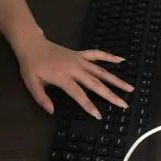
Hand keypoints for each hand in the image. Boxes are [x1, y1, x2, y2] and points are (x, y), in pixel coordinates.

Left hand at [13, 34, 133, 118]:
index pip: (79, 94)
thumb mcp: (31, 83)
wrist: (32, 45)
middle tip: (124, 104)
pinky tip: (121, 59)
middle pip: (95, 83)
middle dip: (110, 95)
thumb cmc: (31, 66)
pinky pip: (97, 54)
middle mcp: (74, 68)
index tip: (99, 115)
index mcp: (63, 77)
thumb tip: (51, 112)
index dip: (89, 105)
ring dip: (115, 79)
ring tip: (130, 88)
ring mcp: (79, 60)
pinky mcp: (80, 54)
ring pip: (101, 70)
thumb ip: (41, 98)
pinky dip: (109, 56)